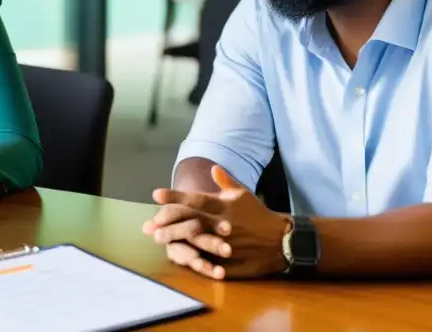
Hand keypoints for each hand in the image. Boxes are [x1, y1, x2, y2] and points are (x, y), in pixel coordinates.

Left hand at [142, 166, 290, 279]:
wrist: (282, 239)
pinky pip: (211, 262)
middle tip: (150, 223)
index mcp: (224, 206)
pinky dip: (195, 260)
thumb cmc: (258, 214)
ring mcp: (227, 244)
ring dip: (176, 239)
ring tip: (159, 239)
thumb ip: (225, 181)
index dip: (175, 197)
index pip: (195, 199)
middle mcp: (224, 224)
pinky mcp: (232, 262)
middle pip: (191, 221)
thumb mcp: (243, 194)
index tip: (155, 194)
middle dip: (169, 222)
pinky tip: (179, 258)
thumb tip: (212, 167)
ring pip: (197, 241)